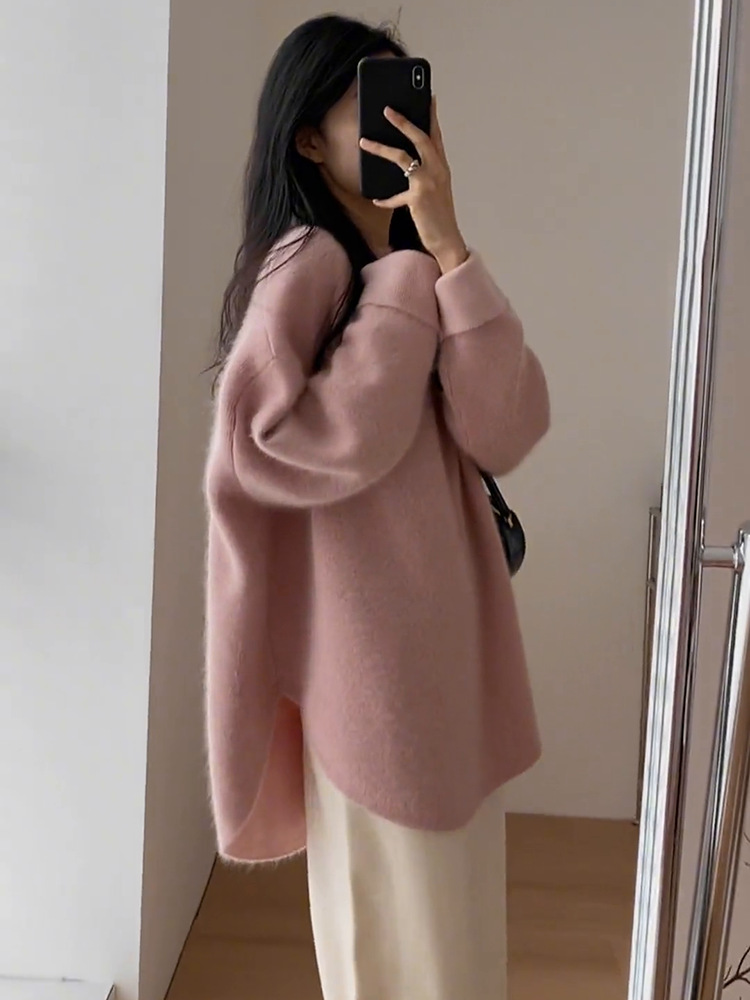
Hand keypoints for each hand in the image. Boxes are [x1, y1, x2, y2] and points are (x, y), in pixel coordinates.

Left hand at [359, 99, 468, 273]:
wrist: (447, 240)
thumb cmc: (438, 216)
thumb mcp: (435, 190)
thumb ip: (425, 174)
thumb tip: (407, 162)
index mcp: (442, 167)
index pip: (436, 136)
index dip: (432, 115)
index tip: (428, 96)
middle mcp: (438, 170)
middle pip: (420, 138)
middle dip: (403, 121)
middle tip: (387, 109)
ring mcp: (428, 183)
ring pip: (402, 157)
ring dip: (381, 148)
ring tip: (364, 142)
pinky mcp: (418, 198)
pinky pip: (395, 195)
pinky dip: (385, 199)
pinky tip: (375, 200)